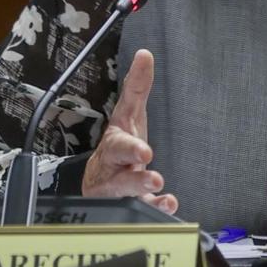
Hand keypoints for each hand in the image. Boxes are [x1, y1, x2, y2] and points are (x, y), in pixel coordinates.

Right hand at [82, 48, 177, 212]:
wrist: (98, 179)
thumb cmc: (118, 144)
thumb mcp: (128, 115)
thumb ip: (137, 87)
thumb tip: (145, 54)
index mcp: (115, 145)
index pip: (119, 146)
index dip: (130, 149)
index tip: (145, 152)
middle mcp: (116, 170)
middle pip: (120, 176)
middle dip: (135, 178)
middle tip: (155, 178)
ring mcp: (122, 191)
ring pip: (130, 197)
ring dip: (145, 194)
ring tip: (161, 189)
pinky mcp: (132, 207)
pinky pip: (143, 211)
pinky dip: (156, 208)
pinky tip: (169, 205)